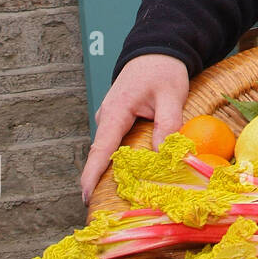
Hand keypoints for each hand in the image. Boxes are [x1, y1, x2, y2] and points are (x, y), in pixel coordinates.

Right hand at [80, 54, 189, 202]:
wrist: (156, 51)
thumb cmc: (163, 71)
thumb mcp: (172, 95)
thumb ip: (168, 123)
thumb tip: (163, 152)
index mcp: (116, 110)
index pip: (101, 147)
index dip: (92, 173)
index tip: (85, 195)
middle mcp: (107, 116)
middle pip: (103, 153)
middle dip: (103, 179)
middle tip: (108, 207)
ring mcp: (110, 118)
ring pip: (110, 149)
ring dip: (114, 169)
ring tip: (123, 195)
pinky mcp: (118, 120)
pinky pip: (117, 142)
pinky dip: (122, 157)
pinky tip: (134, 173)